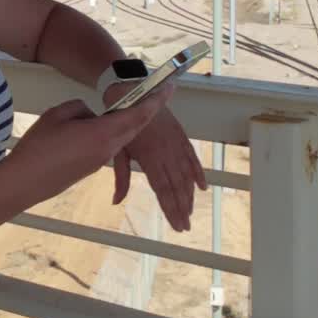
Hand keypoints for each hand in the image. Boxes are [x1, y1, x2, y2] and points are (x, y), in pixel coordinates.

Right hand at [7, 91, 167, 205]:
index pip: (139, 114)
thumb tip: (92, 116)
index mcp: (102, 133)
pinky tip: (83, 130)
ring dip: (120, 122)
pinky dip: (106, 134)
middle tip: (149, 92)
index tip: (170, 87)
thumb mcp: (58, 114)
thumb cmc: (38, 147)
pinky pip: (107, 146)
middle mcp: (108, 148)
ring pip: (120, 136)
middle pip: (135, 126)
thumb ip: (81, 108)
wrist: (24, 182)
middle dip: (144, 110)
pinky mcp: (92, 168)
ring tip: (104, 109)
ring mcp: (101, 161)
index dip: (156, 100)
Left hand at [104, 81, 207, 231]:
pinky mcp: (180, 134)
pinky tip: (202, 186)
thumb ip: (121, 177)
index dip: (171, 209)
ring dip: (189, 194)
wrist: (131, 91)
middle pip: (177, 186)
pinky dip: (197, 172)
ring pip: (186, 174)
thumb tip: (116, 200)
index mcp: (149, 157)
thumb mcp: (118, 150)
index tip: (177, 224)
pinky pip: (191, 156)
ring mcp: (175, 143)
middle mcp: (165, 152)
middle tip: (185, 225)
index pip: (163, 189)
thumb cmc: (120, 121)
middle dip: (182, 208)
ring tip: (190, 211)